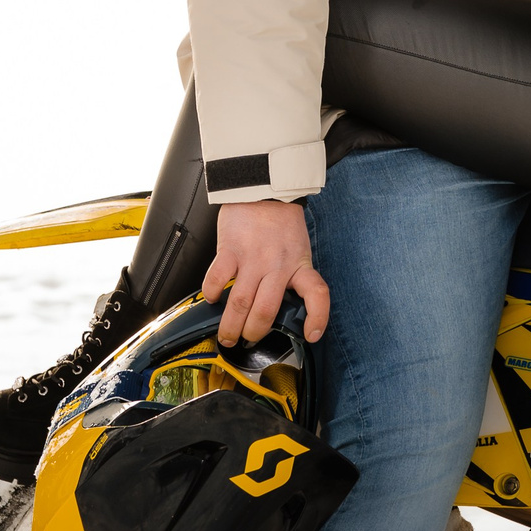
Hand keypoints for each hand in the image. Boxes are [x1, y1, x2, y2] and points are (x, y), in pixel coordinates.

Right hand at [202, 199, 329, 346]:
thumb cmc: (281, 221)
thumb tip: (280, 307)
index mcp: (299, 266)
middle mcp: (277, 266)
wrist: (263, 190)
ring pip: (240, 303)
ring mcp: (253, 258)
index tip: (311, 335)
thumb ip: (292, 275)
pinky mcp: (230, 248)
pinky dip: (212, 294)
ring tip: (227, 335)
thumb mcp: (298, 249)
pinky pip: (218, 279)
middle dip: (253, 333)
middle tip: (246, 340)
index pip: (317, 294)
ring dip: (230, 325)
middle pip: (265, 312)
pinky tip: (213, 299)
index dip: (318, 318)